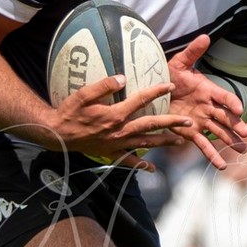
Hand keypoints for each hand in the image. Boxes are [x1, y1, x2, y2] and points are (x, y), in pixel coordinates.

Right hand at [44, 75, 192, 163]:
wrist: (58, 135)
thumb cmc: (69, 112)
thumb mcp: (83, 94)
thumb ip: (103, 85)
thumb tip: (123, 77)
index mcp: (115, 114)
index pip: (141, 100)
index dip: (157, 92)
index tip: (170, 86)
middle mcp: (120, 131)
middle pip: (151, 125)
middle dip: (171, 122)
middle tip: (189, 122)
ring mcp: (117, 144)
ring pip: (145, 143)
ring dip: (163, 142)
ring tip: (180, 141)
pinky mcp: (111, 154)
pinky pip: (129, 161)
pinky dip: (141, 166)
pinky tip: (152, 169)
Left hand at [163, 35, 246, 168]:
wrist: (154, 90)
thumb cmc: (168, 75)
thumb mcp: (178, 63)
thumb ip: (192, 52)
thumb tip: (205, 36)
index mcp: (207, 90)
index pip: (224, 97)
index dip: (231, 103)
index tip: (238, 109)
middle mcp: (208, 107)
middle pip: (225, 117)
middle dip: (236, 125)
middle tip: (246, 133)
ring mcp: (201, 121)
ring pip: (220, 132)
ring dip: (231, 141)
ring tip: (243, 151)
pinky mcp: (191, 132)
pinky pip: (204, 145)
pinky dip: (212, 155)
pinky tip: (221, 166)